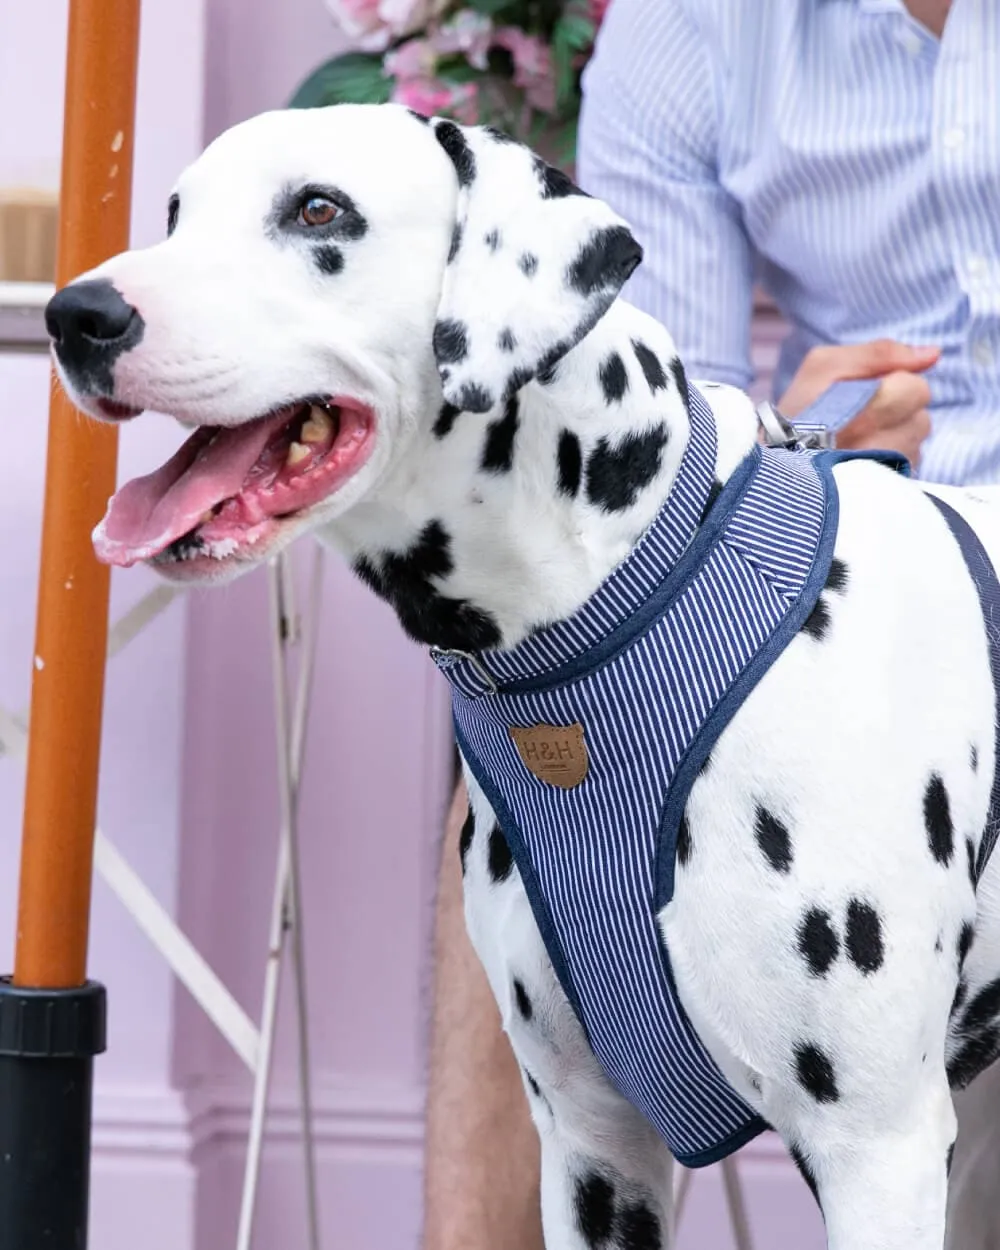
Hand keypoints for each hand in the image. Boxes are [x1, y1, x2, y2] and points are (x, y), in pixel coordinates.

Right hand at [778, 340, 939, 468]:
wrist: (771, 469)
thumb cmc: (796, 415)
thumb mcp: (823, 366)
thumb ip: (880, 353)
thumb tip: (932, 355)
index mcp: (864, 410)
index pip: (916, 388)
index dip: (894, 384)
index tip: (863, 394)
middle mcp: (877, 447)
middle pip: (921, 418)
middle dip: (898, 412)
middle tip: (860, 419)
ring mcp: (883, 474)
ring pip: (916, 443)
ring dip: (895, 437)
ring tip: (858, 441)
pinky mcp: (884, 491)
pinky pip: (906, 466)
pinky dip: (889, 459)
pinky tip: (861, 459)